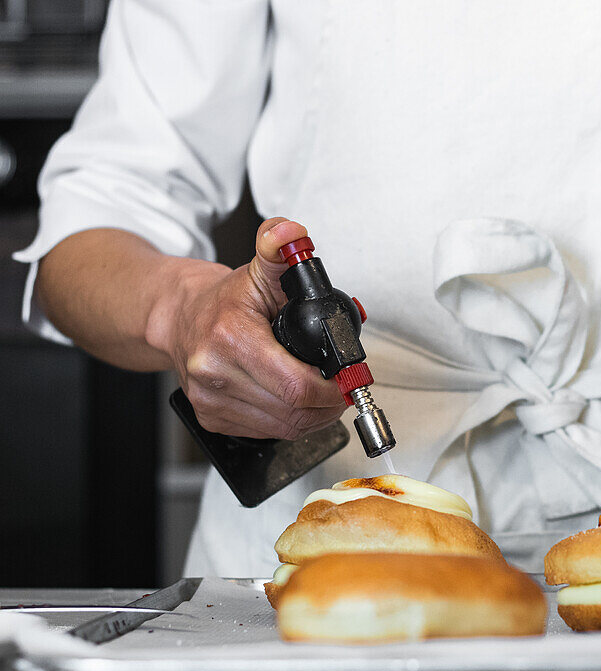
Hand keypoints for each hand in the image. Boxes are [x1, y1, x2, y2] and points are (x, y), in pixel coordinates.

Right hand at [147, 218, 345, 438]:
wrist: (178, 318)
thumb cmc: (224, 300)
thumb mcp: (259, 269)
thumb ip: (278, 248)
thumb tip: (290, 232)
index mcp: (230, 337)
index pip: (295, 385)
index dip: (331, 390)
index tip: (346, 381)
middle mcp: (214, 373)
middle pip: (293, 411)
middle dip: (328, 405)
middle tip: (341, 390)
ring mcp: (210, 400)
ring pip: (282, 428)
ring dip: (312, 418)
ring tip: (324, 397)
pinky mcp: (210, 419)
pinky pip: (265, 433)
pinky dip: (289, 423)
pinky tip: (296, 404)